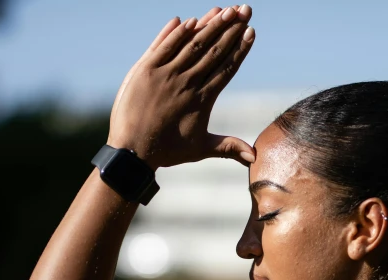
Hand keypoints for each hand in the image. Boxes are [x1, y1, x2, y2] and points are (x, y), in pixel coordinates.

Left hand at [107, 5, 255, 168]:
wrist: (132, 151)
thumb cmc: (167, 151)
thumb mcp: (200, 149)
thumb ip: (229, 147)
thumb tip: (255, 158)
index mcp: (202, 100)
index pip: (226, 68)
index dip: (240, 48)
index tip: (251, 31)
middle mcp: (186, 84)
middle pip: (214, 51)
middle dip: (231, 29)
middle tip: (245, 10)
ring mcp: (165, 75)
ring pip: (192, 45)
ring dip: (209, 25)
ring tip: (225, 10)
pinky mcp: (145, 70)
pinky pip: (164, 46)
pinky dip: (177, 33)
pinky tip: (190, 20)